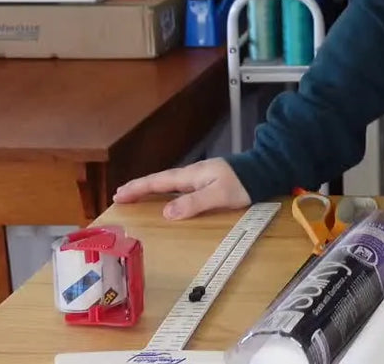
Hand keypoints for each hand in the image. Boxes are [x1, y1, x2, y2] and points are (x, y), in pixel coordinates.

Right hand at [113, 158, 250, 220]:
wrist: (264, 170)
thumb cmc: (243, 183)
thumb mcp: (219, 195)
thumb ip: (194, 203)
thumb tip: (166, 213)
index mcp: (191, 176)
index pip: (158, 182)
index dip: (138, 189)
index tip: (118, 195)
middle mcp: (192, 174)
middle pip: (159, 181)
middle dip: (139, 188)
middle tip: (119, 196)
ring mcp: (200, 177)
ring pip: (168, 183)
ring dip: (151, 189)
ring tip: (135, 196)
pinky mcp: (208, 181)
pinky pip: (179, 187)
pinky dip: (165, 191)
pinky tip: (166, 198)